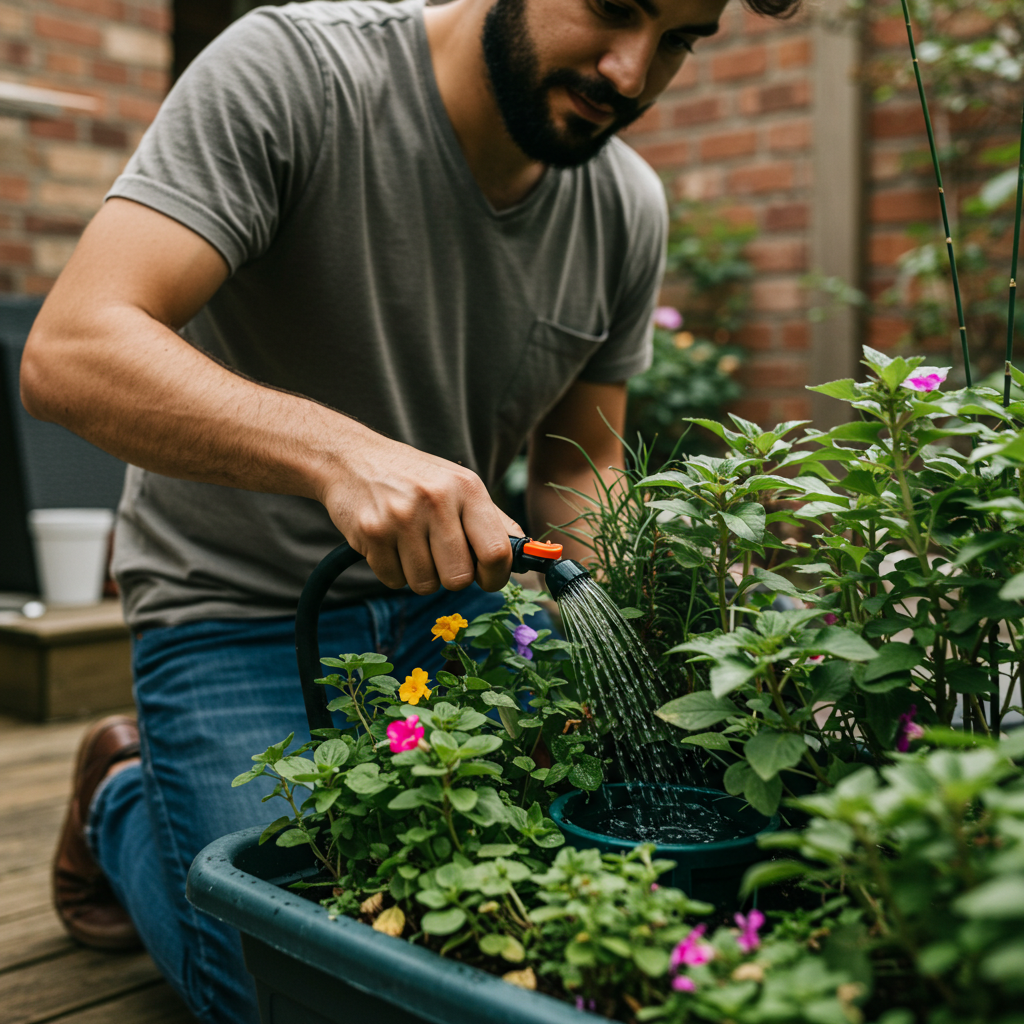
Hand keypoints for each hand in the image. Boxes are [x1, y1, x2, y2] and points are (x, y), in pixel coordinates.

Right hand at [318, 431, 521, 593]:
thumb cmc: (414, 478)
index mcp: (467, 488)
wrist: (351, 458)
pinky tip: (389, 543)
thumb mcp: (458, 485)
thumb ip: (494, 521)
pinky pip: (394, 581)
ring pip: (425, 584)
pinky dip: (393, 571)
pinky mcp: (372, 533)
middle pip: (460, 578)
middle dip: (452, 577)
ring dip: (420, 575)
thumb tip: (531, 554)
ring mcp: (401, 517)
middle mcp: (436, 500)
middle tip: (440, 557)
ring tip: (411, 544)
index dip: (496, 577)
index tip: (488, 579)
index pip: (497, 552)